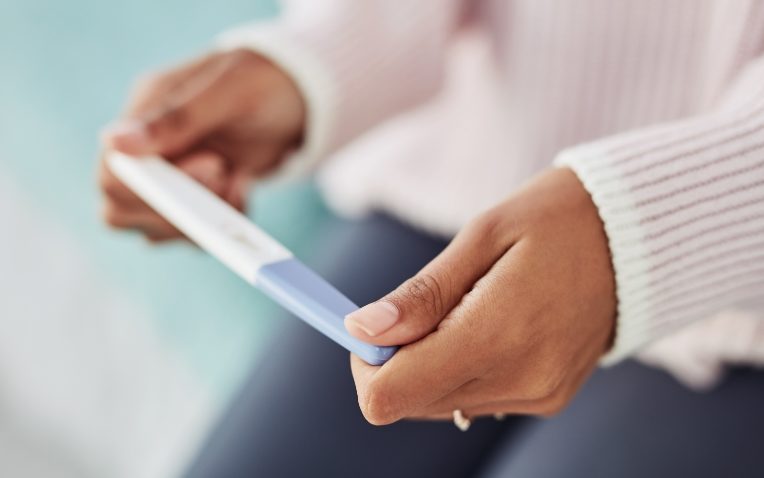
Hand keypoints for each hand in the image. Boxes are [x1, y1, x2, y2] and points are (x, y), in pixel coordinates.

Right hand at [98, 49, 305, 241]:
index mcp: (144, 113)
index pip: (114, 172)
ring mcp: (171, 178)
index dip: (151, 189)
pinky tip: (244, 188)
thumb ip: (176, 119)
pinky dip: (224, 225)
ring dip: (202, 221)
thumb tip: (114, 143)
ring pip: (156, 229)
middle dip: (176, 210)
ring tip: (238, 178)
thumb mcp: (229, 91)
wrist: (300, 98)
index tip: (213, 165)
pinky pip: (194, 235)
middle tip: (226, 173)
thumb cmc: (263, 81)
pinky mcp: (198, 200)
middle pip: (122, 210)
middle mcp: (149, 150)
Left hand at [345, 167, 616, 424]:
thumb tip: (362, 329)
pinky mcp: (547, 397)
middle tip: (422, 306)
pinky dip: (462, 367)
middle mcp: (518, 380)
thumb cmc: (555, 220)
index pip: (390, 396)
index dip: (366, 364)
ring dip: (430, 362)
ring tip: (465, 307)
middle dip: (397, 359)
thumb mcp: (482, 237)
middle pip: (411, 402)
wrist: (637, 236)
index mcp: (495, 337)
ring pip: (439, 403)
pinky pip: (475, 398)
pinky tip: (488, 324)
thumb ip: (420, 295)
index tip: (376, 323)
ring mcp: (537, 395)